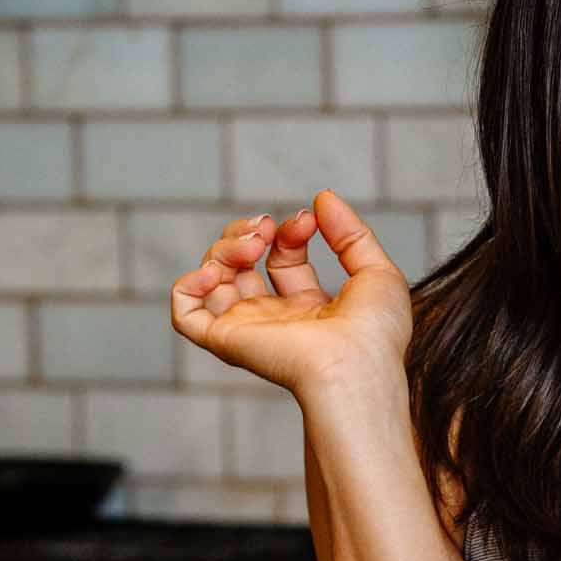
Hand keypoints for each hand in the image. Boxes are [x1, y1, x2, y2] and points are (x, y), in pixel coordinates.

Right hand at [169, 189, 412, 396]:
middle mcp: (274, 318)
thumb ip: (351, 233)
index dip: (289, 231)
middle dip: (248, 232)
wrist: (357, 362)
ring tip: (253, 244)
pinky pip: (185, 315)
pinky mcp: (226, 339)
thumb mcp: (376, 270)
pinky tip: (215, 271)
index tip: (308, 220)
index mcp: (308, 307)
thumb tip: (322, 198)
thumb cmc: (375, 332)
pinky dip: (188, 285)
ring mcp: (248, 328)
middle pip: (240, 263)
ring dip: (225, 247)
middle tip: (267, 227)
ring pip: (212, 279)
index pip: (282, 256)